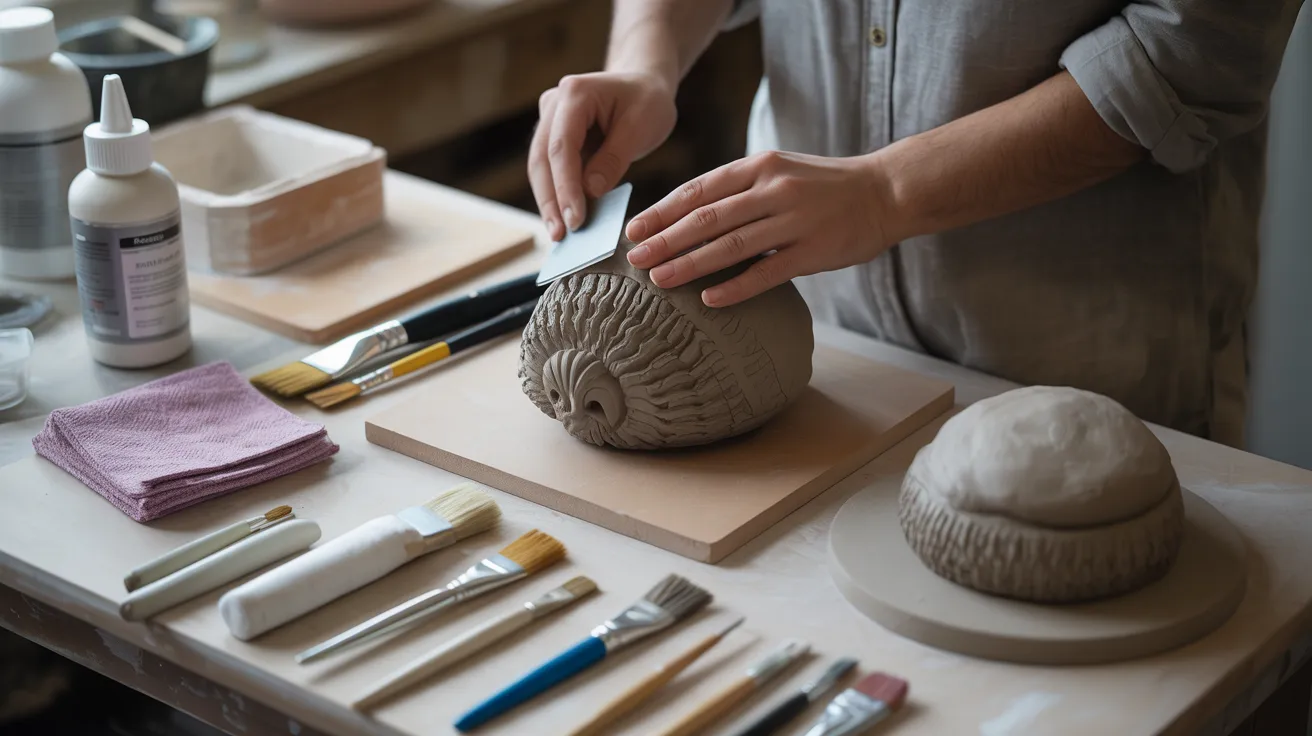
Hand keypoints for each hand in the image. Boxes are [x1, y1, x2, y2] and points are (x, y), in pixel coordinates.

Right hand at [530, 71, 677, 240]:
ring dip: (549, 202)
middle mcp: (554, 104)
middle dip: (551, 200)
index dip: (566, 187)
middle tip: (561, 236)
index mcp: (575, 93)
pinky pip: (550, 170)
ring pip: (540, 167)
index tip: (575, 220)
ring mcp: (549, 120)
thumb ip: (615, 158)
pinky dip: (557, 195)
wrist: (642, 83)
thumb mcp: (641, 126)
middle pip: (543, 159)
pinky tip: (563, 221)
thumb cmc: (647, 100)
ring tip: (559, 236)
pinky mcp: (553, 136)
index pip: (562, 147)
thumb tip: (590, 192)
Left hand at [624, 151, 897, 306]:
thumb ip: (739, 188)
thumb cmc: (824, 186)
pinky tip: (709, 299)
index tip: (635, 229)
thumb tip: (688, 215)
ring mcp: (794, 220)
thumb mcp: (780, 170)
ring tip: (660, 279)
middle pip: (708, 218)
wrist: (886, 191)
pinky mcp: (813, 251)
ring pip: (730, 245)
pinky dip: (735, 286)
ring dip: (690, 264)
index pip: (700, 189)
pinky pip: (766, 272)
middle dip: (666, 239)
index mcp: (760, 166)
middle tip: (635, 259)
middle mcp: (774, 189)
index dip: (663, 210)